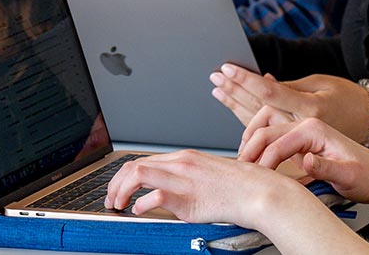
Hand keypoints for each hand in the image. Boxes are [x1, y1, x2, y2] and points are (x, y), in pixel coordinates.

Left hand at [104, 149, 307, 229]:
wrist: (257, 191)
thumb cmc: (238, 187)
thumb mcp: (206, 176)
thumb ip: (185, 180)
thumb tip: (165, 192)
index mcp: (184, 157)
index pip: (142, 160)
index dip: (122, 176)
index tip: (117, 190)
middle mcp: (181, 163)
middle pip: (133, 165)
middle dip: (114, 183)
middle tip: (110, 200)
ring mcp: (184, 179)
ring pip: (138, 174)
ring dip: (120, 192)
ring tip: (118, 205)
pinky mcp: (188, 197)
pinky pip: (155, 196)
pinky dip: (141, 204)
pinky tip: (139, 211)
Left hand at [210, 65, 368, 145]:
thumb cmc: (355, 119)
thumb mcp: (327, 92)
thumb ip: (295, 90)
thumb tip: (267, 80)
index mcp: (310, 112)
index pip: (270, 94)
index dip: (246, 81)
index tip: (227, 69)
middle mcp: (301, 128)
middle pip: (258, 110)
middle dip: (235, 93)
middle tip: (215, 79)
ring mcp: (296, 144)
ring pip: (258, 126)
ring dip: (237, 108)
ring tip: (220, 92)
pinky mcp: (295, 156)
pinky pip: (264, 140)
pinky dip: (248, 128)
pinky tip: (231, 116)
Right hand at [239, 116, 368, 207]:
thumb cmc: (366, 175)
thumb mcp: (348, 175)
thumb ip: (325, 168)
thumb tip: (305, 162)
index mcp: (314, 128)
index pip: (277, 141)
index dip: (262, 160)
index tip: (254, 178)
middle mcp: (306, 124)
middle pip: (265, 129)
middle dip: (247, 146)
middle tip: (236, 166)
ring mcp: (301, 131)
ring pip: (265, 129)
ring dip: (248, 141)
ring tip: (238, 159)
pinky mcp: (300, 141)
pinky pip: (272, 137)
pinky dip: (257, 144)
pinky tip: (248, 154)